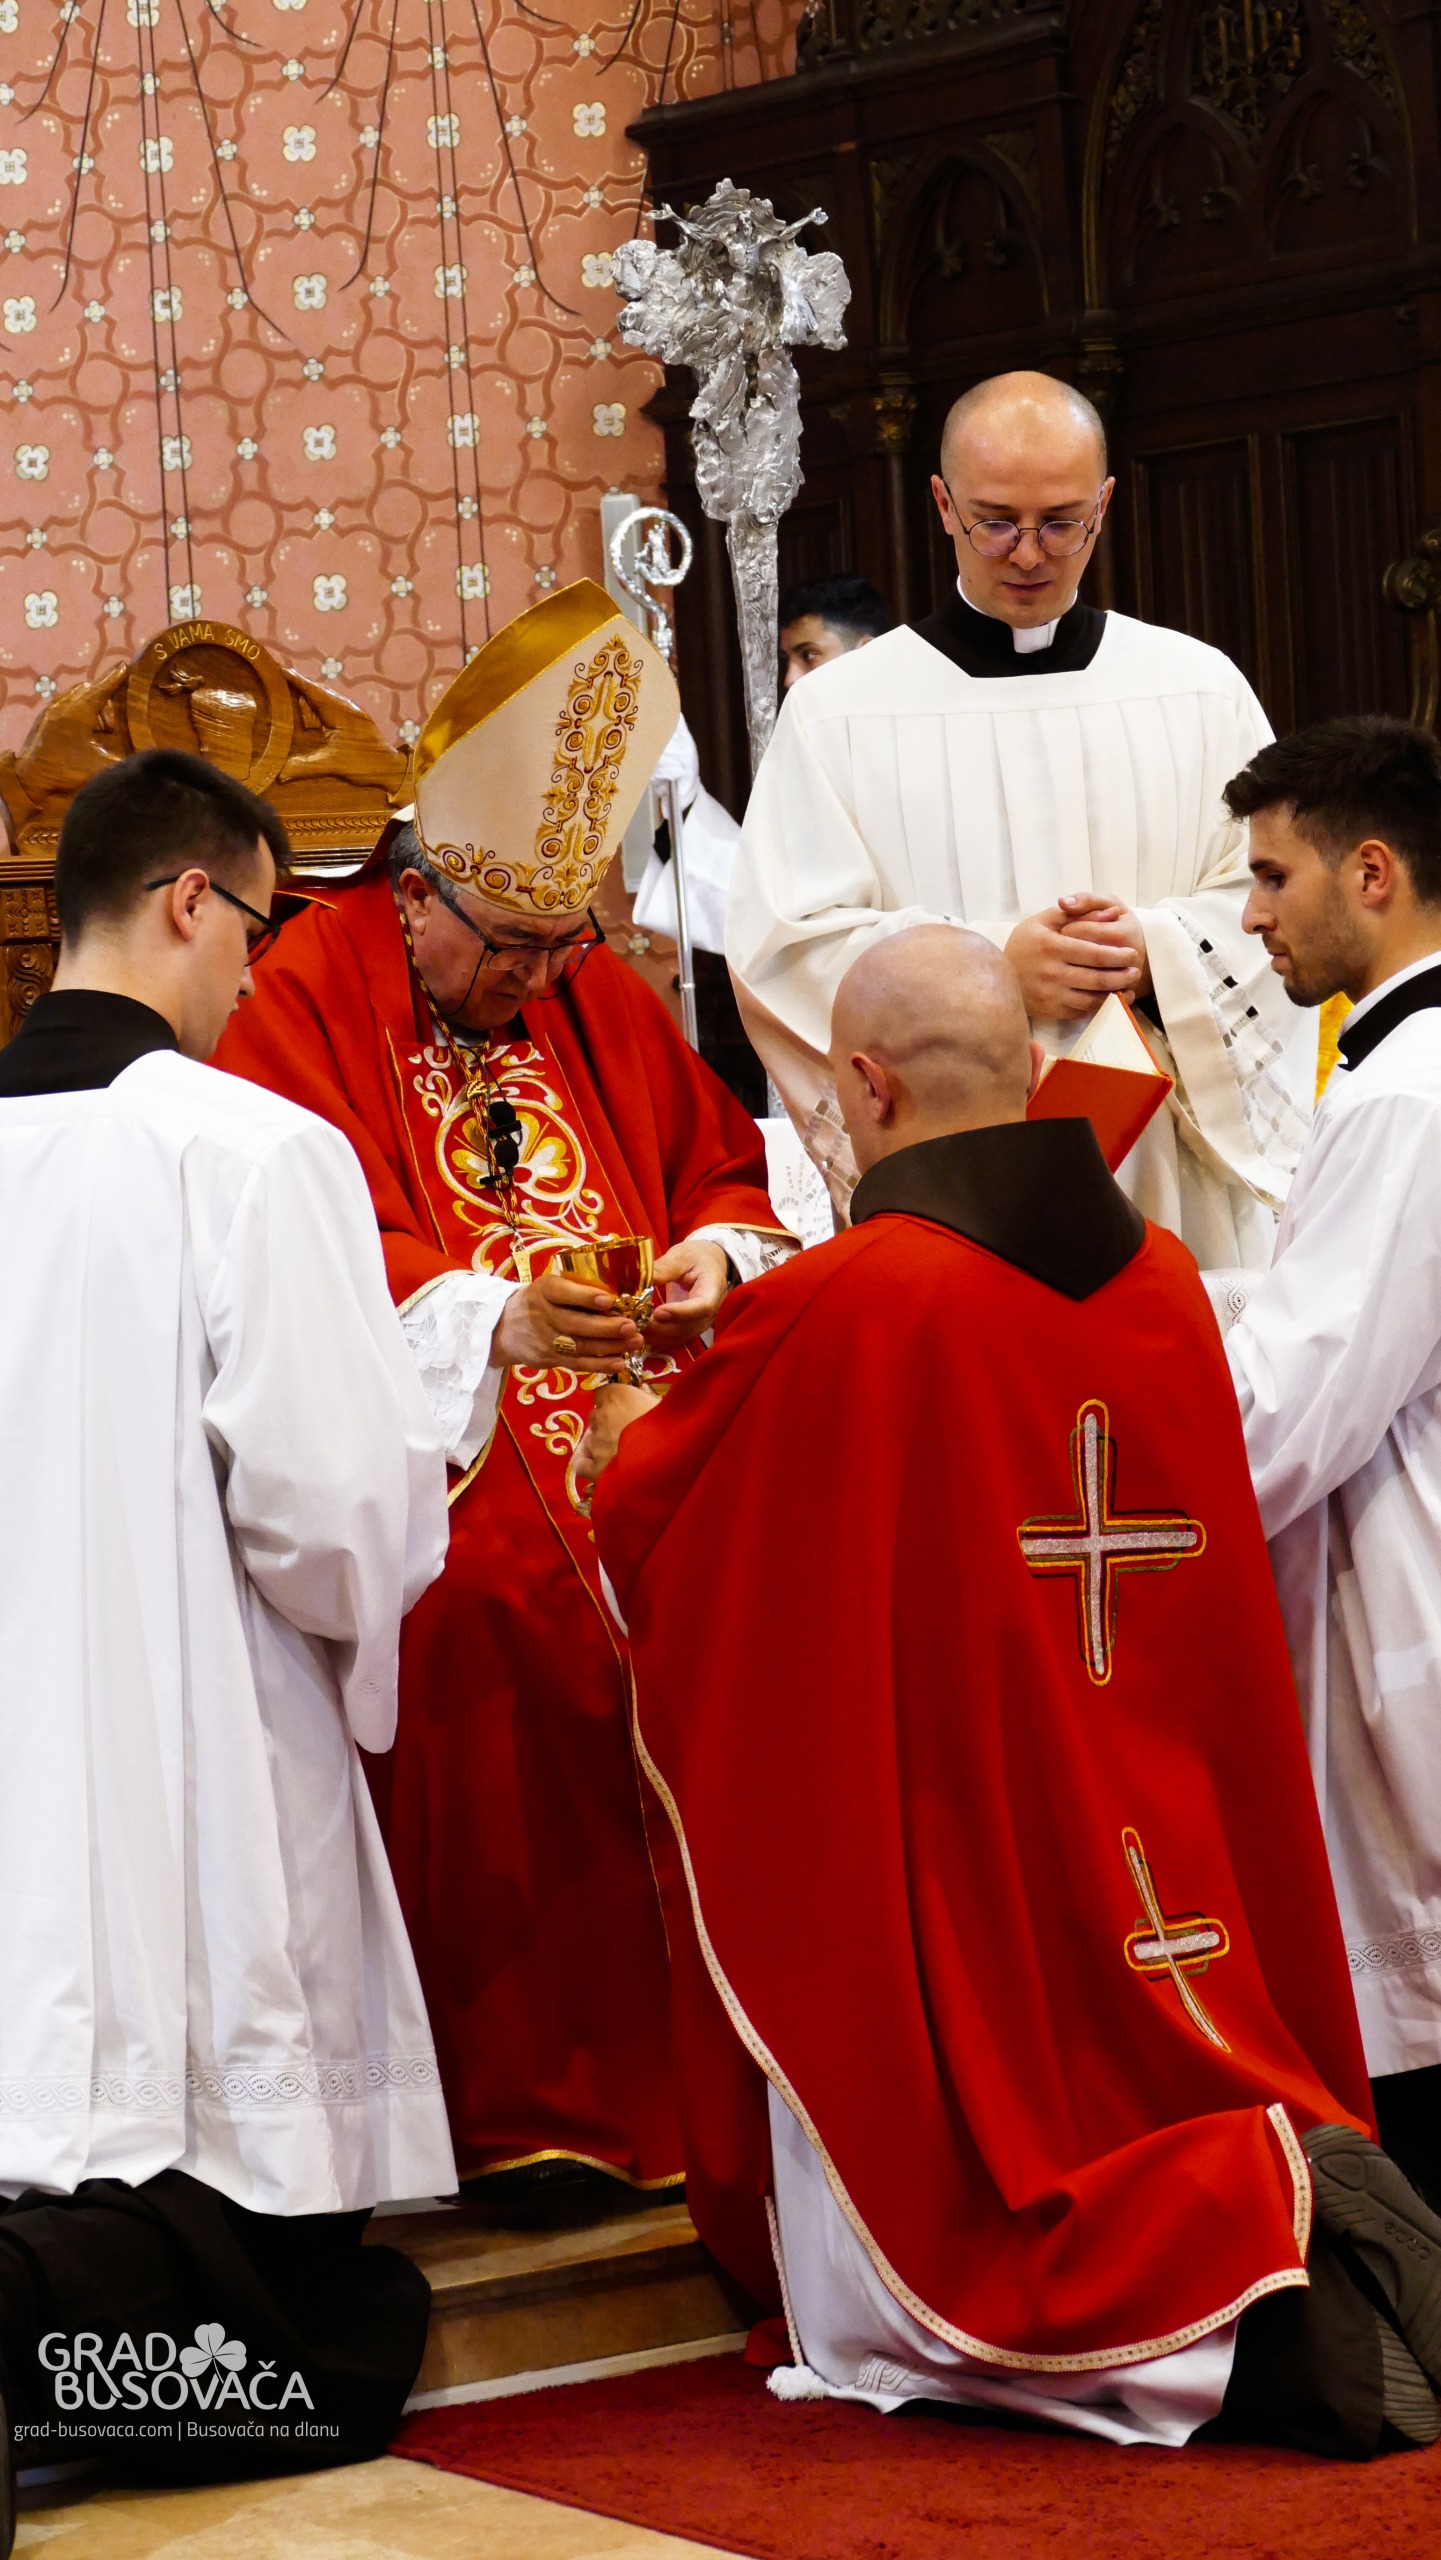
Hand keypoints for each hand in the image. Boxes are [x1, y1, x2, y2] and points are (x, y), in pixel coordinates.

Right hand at [490, 1271, 641, 1373]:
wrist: (504, 1329)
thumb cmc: (537, 1301)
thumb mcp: (547, 1287)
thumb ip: (574, 1288)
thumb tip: (616, 1293)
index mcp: (543, 1290)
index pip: (563, 1292)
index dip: (586, 1297)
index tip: (609, 1300)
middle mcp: (542, 1315)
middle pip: (575, 1323)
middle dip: (606, 1327)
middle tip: (631, 1326)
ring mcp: (546, 1340)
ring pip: (581, 1345)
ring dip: (611, 1346)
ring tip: (635, 1342)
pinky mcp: (550, 1359)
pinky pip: (578, 1364)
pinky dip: (600, 1365)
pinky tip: (620, 1362)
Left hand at [575, 1382, 661, 1481]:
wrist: (667, 1461)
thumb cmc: (671, 1428)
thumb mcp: (664, 1406)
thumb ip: (648, 1397)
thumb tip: (644, 1391)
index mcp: (617, 1396)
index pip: (603, 1393)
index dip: (612, 1402)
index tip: (623, 1408)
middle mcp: (601, 1416)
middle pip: (596, 1416)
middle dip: (606, 1423)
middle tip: (625, 1432)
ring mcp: (594, 1442)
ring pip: (591, 1440)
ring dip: (601, 1444)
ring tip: (620, 1453)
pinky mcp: (593, 1467)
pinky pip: (583, 1465)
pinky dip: (589, 1465)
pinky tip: (602, 1468)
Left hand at [645, 1238, 729, 1349]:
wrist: (708, 1265)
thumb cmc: (697, 1257)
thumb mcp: (682, 1256)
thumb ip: (664, 1268)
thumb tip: (641, 1278)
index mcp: (712, 1291)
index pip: (701, 1307)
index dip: (679, 1313)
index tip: (658, 1312)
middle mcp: (708, 1314)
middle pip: (686, 1327)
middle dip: (660, 1327)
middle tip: (635, 1320)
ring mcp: (698, 1324)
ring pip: (677, 1337)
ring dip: (654, 1335)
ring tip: (632, 1325)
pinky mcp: (687, 1328)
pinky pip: (672, 1338)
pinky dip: (655, 1337)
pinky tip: (637, 1330)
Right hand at [1005, 896, 1145, 1019]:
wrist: (996, 975)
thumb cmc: (1025, 943)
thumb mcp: (1045, 920)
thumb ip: (1078, 914)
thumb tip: (1112, 913)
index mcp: (1051, 946)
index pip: (1095, 953)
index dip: (1119, 955)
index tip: (1132, 953)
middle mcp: (1051, 972)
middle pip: (1099, 977)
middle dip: (1123, 975)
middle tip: (1136, 970)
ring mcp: (1051, 995)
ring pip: (1093, 998)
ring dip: (1117, 993)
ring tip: (1129, 985)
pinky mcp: (1051, 1011)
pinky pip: (1082, 1011)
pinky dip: (1101, 1007)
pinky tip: (1112, 999)